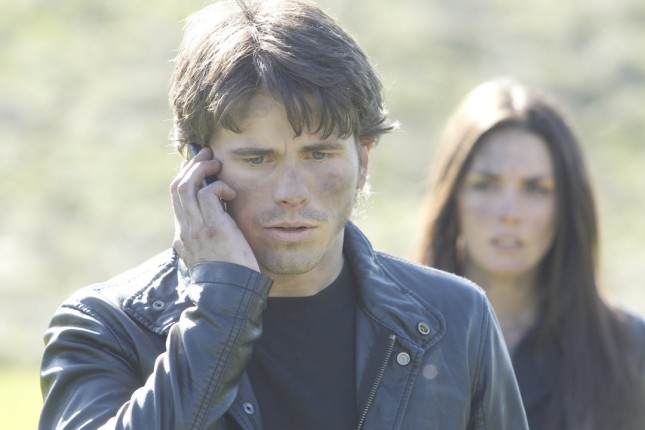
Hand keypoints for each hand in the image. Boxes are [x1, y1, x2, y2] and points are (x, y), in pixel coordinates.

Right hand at [170, 147, 258, 271]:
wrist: (232, 296)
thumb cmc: (231, 278)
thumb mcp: (215, 256)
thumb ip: (211, 238)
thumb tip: (223, 218)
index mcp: (184, 238)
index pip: (177, 200)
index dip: (186, 179)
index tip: (199, 168)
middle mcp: (185, 232)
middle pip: (176, 188)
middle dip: (190, 166)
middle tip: (206, 155)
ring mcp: (196, 229)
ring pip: (186, 186)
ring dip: (202, 169)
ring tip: (217, 164)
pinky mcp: (212, 227)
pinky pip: (208, 193)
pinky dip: (219, 186)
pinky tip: (232, 194)